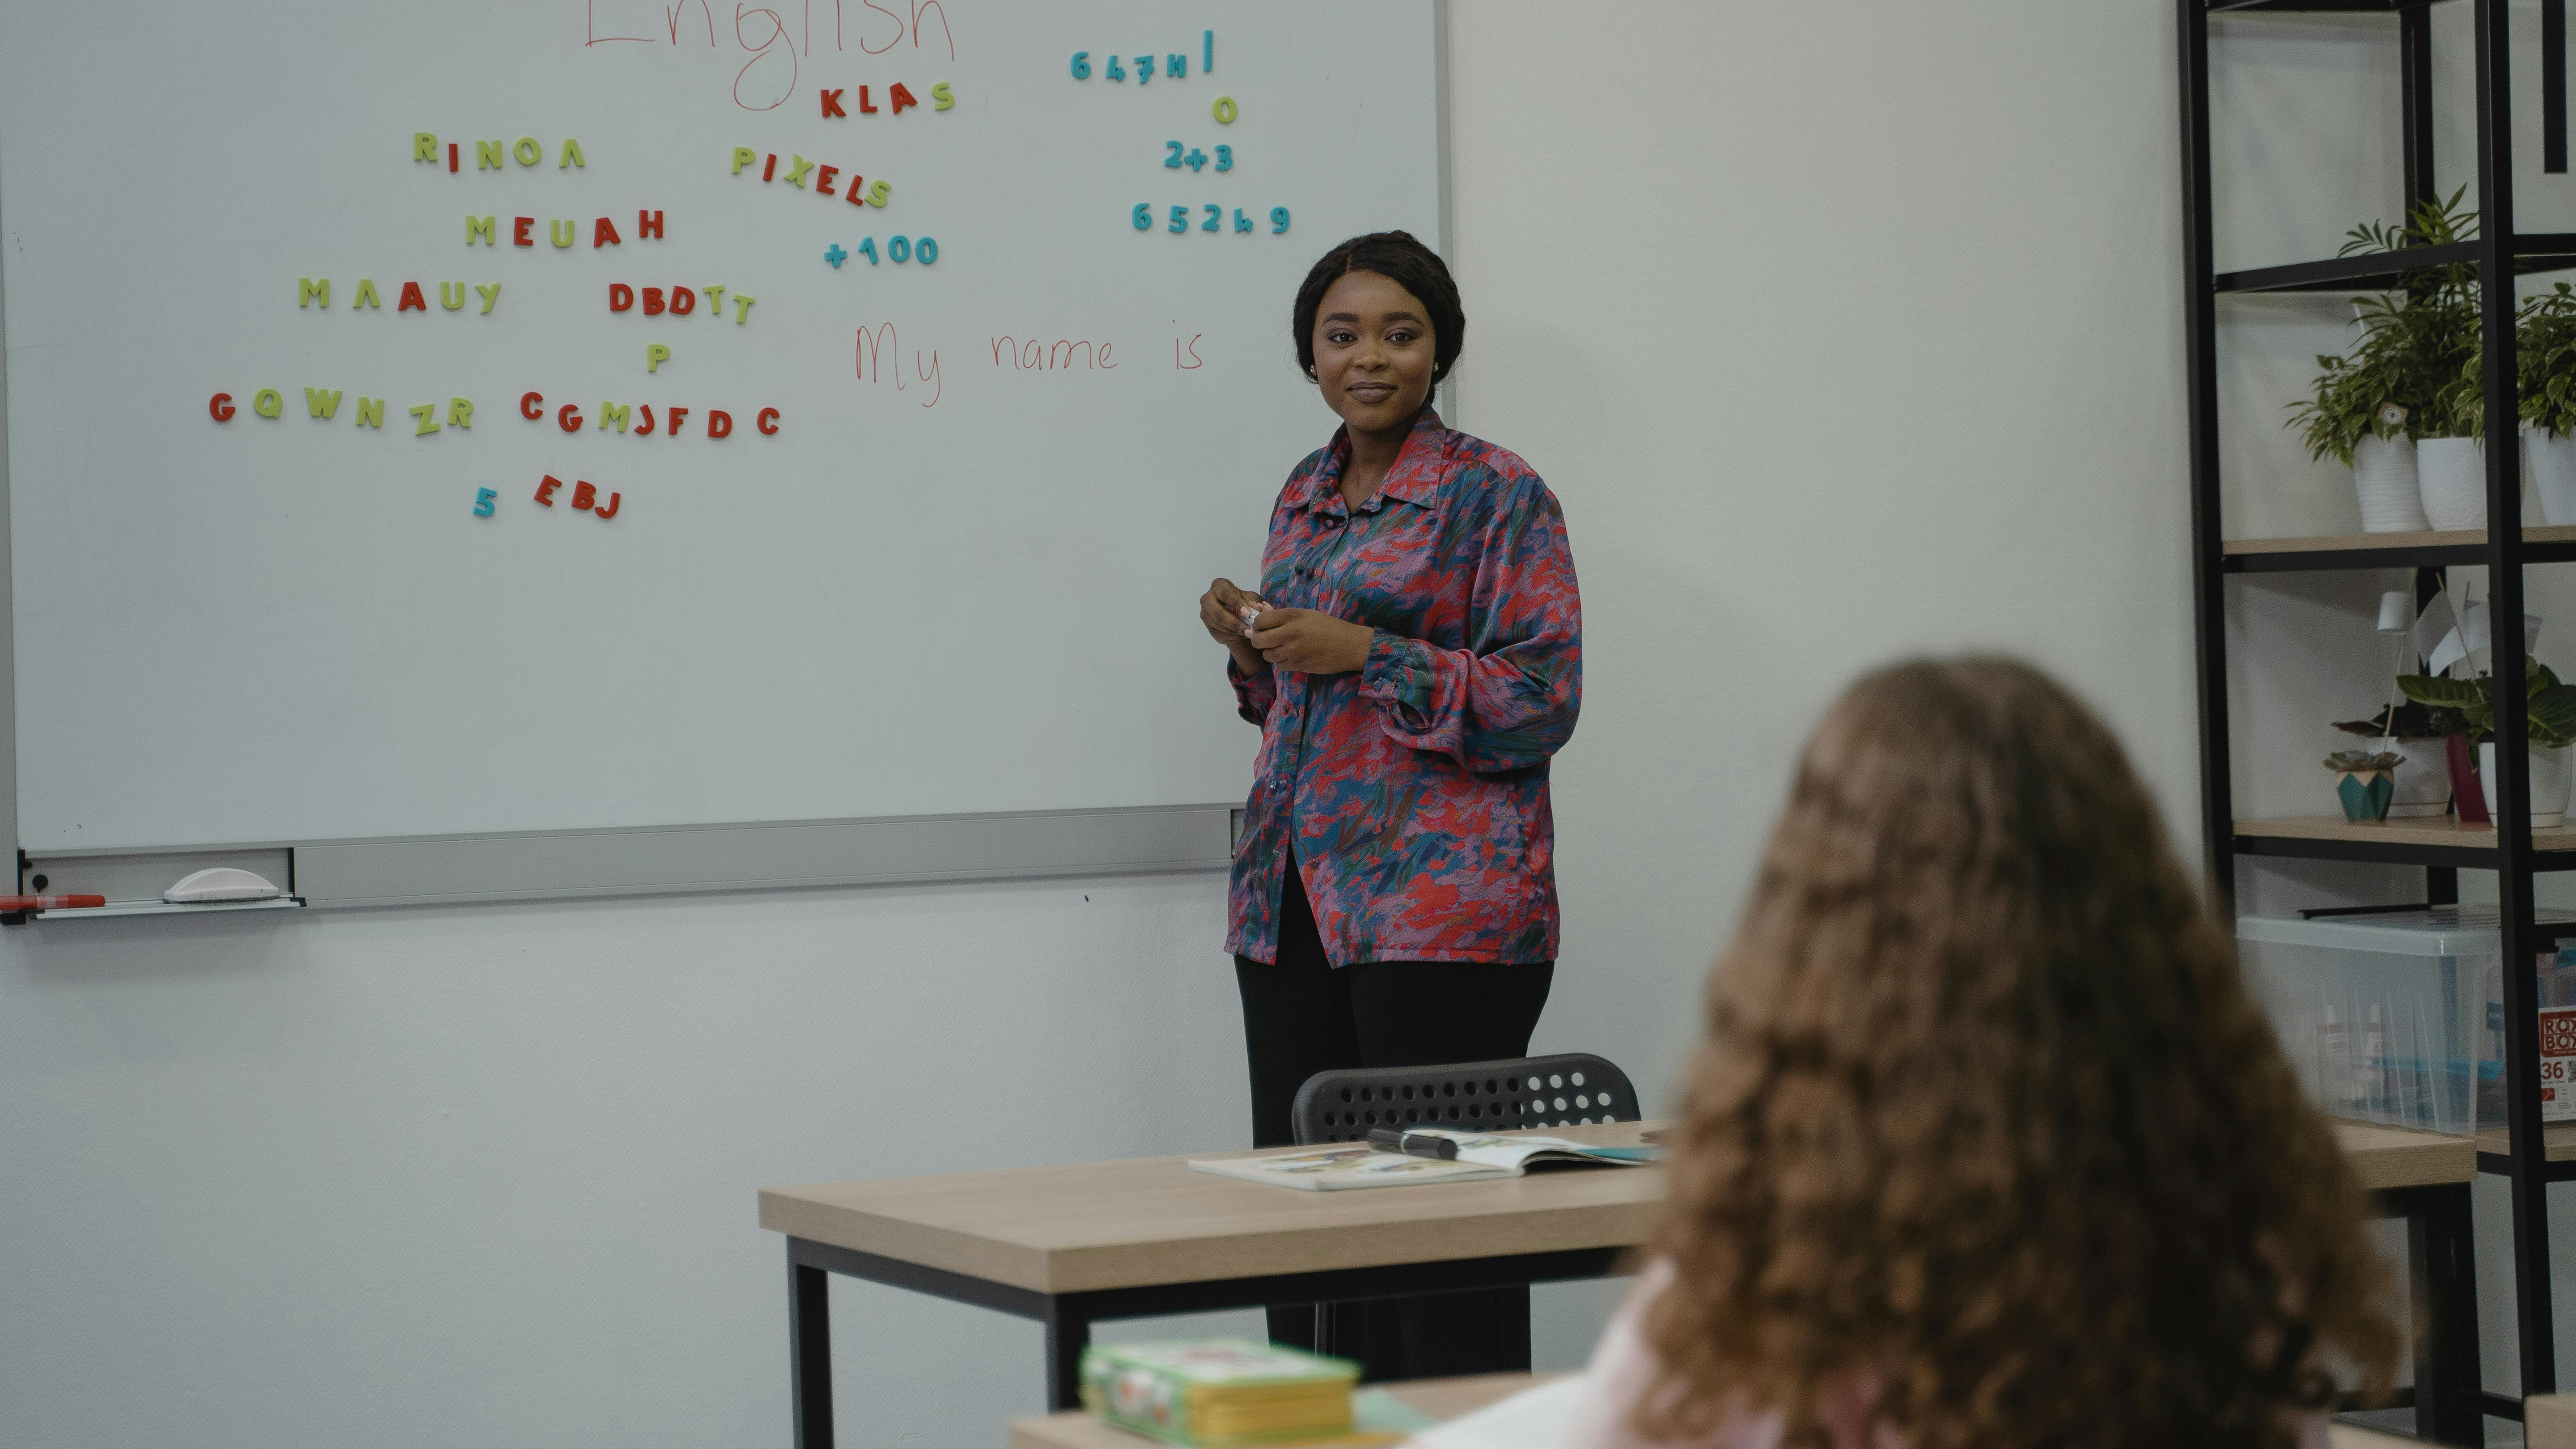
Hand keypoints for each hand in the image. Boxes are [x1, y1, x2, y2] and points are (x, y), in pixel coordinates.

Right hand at [1200, 577, 1267, 672]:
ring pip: (1219, 626)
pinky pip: (1220, 634)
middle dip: (1235, 623)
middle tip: (1249, 630)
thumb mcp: (1252, 599)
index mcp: (1218, 586)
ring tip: (1250, 634)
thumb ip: (1255, 602)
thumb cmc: (1244, 602)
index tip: (1247, 613)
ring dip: (1235, 632)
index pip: (1225, 594)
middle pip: (1218, 613)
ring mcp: (1205, 614)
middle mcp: (1208, 599)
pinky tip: (1242, 635)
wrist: (1238, 614)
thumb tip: (1260, 608)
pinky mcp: (1208, 627)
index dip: (1236, 604)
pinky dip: (1232, 636)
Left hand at [1249, 608, 1374, 674]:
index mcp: (1291, 616)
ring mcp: (1292, 651)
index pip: (1260, 621)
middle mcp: (1288, 633)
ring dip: (1272, 652)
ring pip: (1267, 655)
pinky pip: (1279, 665)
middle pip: (1258, 640)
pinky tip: (1292, 656)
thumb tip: (1261, 616)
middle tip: (1268, 639)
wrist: (1349, 645)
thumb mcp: (1306, 614)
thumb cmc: (1328, 626)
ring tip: (1283, 647)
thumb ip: (1283, 616)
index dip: (1258, 624)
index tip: (1264, 627)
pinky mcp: (1297, 666)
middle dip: (1259, 640)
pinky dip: (1282, 661)